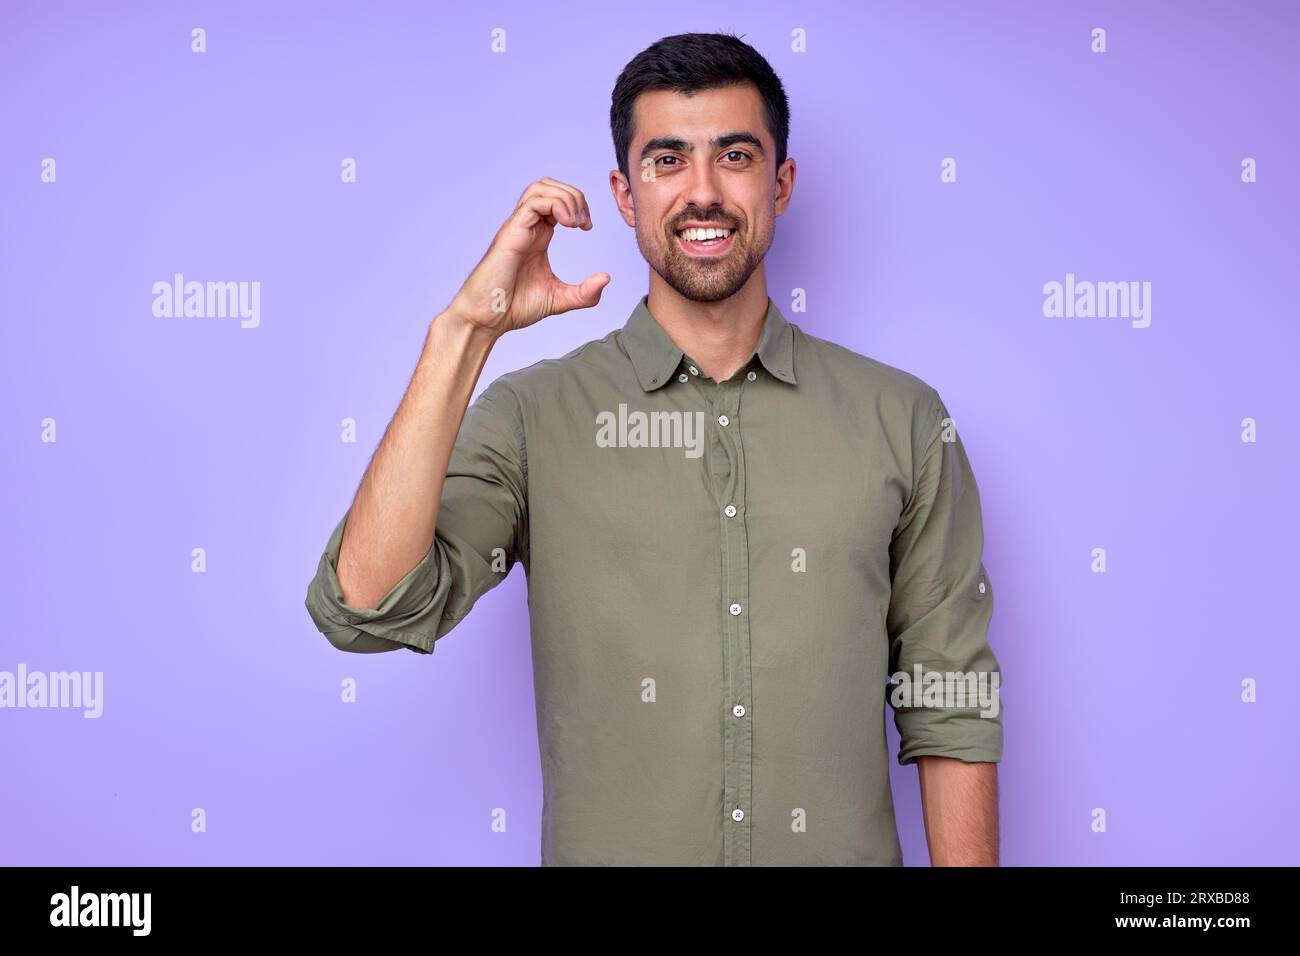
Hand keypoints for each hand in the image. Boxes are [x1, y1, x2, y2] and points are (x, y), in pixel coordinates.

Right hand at [445, 177, 609, 336]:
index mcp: (537, 235)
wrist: (487, 319)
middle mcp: (526, 226)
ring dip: (566, 198)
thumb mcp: (559, 299)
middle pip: (548, 185)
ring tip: (576, 223)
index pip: (556, 200)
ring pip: (540, 188)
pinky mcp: (511, 234)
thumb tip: (606, 278)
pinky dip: (557, 205)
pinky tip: (568, 225)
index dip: (577, 206)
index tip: (587, 228)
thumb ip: (584, 293)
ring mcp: (517, 228)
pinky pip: (534, 202)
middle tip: (584, 224)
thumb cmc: (514, 307)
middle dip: (574, 196)